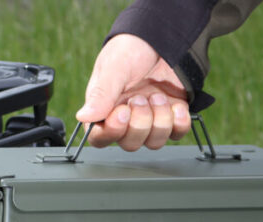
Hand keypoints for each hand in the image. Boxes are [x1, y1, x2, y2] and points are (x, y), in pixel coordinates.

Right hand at [76, 34, 191, 150]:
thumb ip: (101, 94)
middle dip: (140, 123)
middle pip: (130, 144)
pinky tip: (176, 105)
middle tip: (141, 98)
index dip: (112, 132)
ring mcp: (150, 120)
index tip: (123, 111)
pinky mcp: (172, 117)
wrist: (162, 36)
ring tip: (158, 95)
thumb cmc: (131, 50)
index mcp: (104, 111)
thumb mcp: (113, 68)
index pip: (100, 138)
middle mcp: (126, 120)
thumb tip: (82, 117)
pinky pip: (177, 133)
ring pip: (154, 142)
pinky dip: (179, 121)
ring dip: (160, 120)